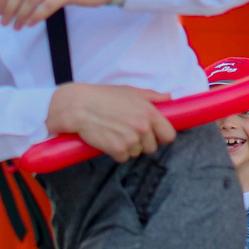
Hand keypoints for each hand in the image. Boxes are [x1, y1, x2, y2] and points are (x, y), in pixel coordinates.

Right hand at [48, 83, 176, 161]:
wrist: (79, 106)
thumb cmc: (103, 96)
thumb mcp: (130, 91)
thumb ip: (152, 96)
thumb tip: (169, 97)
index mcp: (150, 113)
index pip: (169, 135)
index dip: (162, 137)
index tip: (155, 136)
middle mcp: (143, 127)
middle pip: (152, 148)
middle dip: (142, 143)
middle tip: (128, 133)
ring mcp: (131, 140)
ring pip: (136, 153)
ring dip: (128, 148)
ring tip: (116, 134)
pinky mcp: (117, 150)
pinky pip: (123, 158)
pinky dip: (116, 153)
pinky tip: (108, 140)